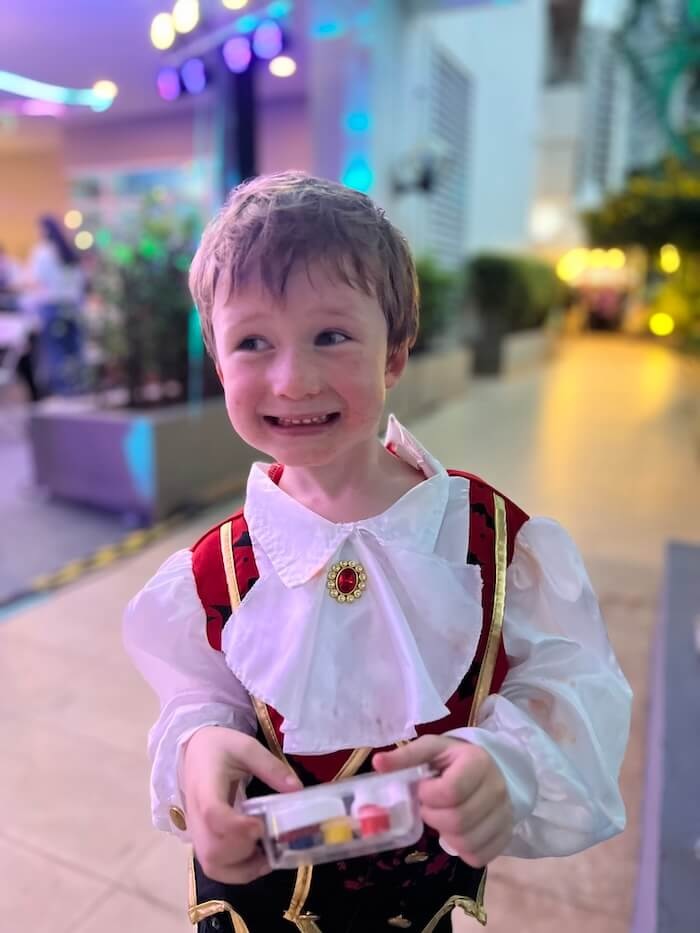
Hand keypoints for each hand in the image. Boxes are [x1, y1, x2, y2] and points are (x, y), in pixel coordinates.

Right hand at [182, 726, 301, 883]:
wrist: (194, 751)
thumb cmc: (220, 748)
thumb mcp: (246, 747)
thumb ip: (271, 767)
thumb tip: (297, 790)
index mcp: (206, 786)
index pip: (212, 814)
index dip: (237, 827)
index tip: (260, 826)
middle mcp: (196, 815)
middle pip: (212, 849)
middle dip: (245, 852)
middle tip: (268, 838)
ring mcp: (197, 832)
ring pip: (212, 864)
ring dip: (243, 867)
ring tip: (267, 854)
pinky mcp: (202, 841)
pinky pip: (214, 867)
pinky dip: (237, 871)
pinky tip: (258, 859)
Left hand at [374, 735, 512, 867]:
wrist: (489, 769)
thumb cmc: (453, 759)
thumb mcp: (431, 749)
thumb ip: (406, 756)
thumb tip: (377, 763)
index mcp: (477, 762)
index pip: (450, 791)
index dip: (428, 795)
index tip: (423, 788)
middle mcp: (497, 789)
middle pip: (458, 820)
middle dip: (433, 816)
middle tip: (429, 806)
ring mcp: (505, 815)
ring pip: (468, 842)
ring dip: (445, 835)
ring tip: (442, 817)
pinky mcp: (506, 836)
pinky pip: (479, 857)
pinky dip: (461, 850)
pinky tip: (457, 832)